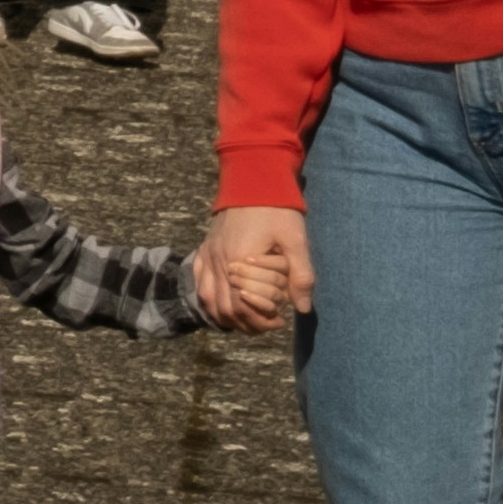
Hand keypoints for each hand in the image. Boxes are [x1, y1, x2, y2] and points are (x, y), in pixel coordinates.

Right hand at [192, 203, 312, 326]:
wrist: (253, 180)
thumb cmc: (277, 210)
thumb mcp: (296, 240)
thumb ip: (301, 275)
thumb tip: (303, 308)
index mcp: (240, 261)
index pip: (244, 305)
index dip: (262, 320)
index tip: (280, 321)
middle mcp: (219, 263)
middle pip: (225, 308)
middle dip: (247, 322)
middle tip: (269, 324)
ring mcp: (209, 256)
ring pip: (209, 300)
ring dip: (227, 316)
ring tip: (249, 319)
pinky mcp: (205, 250)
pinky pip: (199, 283)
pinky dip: (210, 300)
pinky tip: (225, 304)